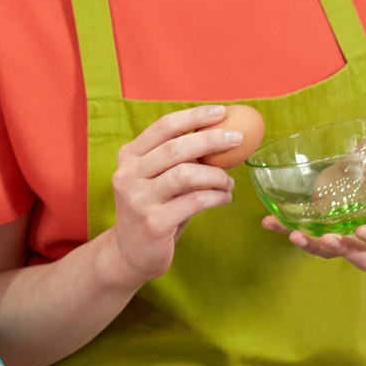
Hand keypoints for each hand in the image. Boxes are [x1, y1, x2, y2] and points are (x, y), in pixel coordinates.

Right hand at [104, 104, 237, 285]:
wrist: (129, 253)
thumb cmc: (152, 209)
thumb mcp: (157, 180)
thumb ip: (177, 160)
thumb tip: (221, 136)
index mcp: (129, 156)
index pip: (164, 127)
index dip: (195, 116)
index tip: (221, 112)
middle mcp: (128, 174)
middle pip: (176, 148)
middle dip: (211, 140)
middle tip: (237, 139)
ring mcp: (138, 199)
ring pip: (186, 174)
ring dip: (216, 175)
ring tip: (229, 182)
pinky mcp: (153, 222)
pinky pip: (194, 202)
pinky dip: (216, 197)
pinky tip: (224, 198)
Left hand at [263, 133, 365, 270]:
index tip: (362, 232)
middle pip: (358, 256)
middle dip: (342, 251)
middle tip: (326, 239)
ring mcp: (341, 233)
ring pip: (327, 251)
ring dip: (310, 246)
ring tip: (292, 234)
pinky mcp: (319, 226)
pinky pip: (302, 233)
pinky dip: (283, 229)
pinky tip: (268, 223)